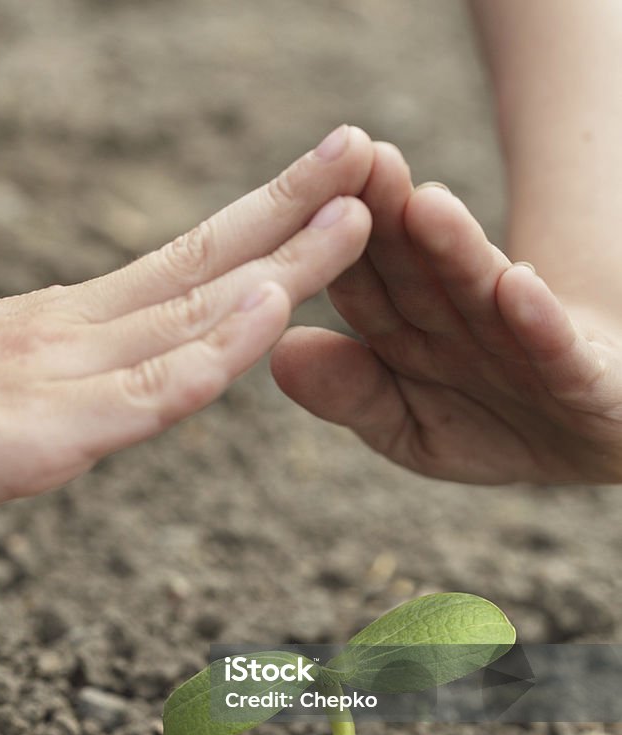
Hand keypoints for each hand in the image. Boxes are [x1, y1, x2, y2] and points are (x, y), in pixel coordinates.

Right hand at [0, 125, 372, 521]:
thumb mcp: (13, 399)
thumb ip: (78, 386)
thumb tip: (137, 373)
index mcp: (72, 331)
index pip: (186, 268)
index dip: (262, 224)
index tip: (331, 186)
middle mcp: (75, 337)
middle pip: (202, 267)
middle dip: (291, 210)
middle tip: (368, 152)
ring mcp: (61, 378)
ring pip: (191, 315)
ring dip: (280, 264)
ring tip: (356, 211)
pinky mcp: (43, 434)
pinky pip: (145, 391)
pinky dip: (213, 353)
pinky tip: (274, 312)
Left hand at [271, 142, 621, 483]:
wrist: (585, 441)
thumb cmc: (488, 428)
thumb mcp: (408, 429)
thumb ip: (351, 394)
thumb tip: (280, 354)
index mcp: (409, 333)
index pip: (362, 286)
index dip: (335, 248)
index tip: (304, 202)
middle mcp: (461, 324)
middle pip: (417, 269)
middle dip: (388, 219)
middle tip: (363, 163)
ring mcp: (523, 344)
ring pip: (479, 292)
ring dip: (455, 250)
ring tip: (427, 207)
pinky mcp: (582, 375)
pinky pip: (554, 348)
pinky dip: (537, 319)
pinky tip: (518, 285)